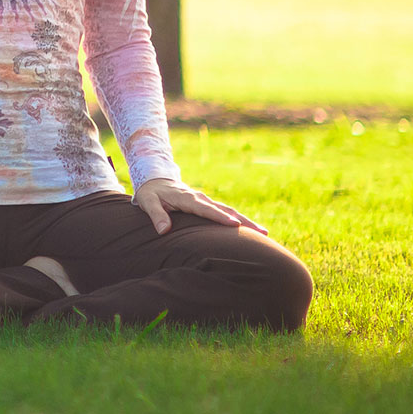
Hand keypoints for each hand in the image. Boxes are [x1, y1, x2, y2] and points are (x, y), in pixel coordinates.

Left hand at [134, 178, 268, 236]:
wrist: (156, 180)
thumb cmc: (151, 193)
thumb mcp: (148, 202)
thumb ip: (156, 215)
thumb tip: (164, 230)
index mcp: (187, 198)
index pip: (206, 209)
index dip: (220, 217)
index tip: (235, 225)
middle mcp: (200, 198)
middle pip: (224, 210)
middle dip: (243, 221)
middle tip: (262, 233)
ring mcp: (205, 200)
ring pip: (228, 210)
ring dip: (246, 221)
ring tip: (264, 233)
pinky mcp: (207, 204)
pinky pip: (225, 212)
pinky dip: (238, 220)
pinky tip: (251, 230)